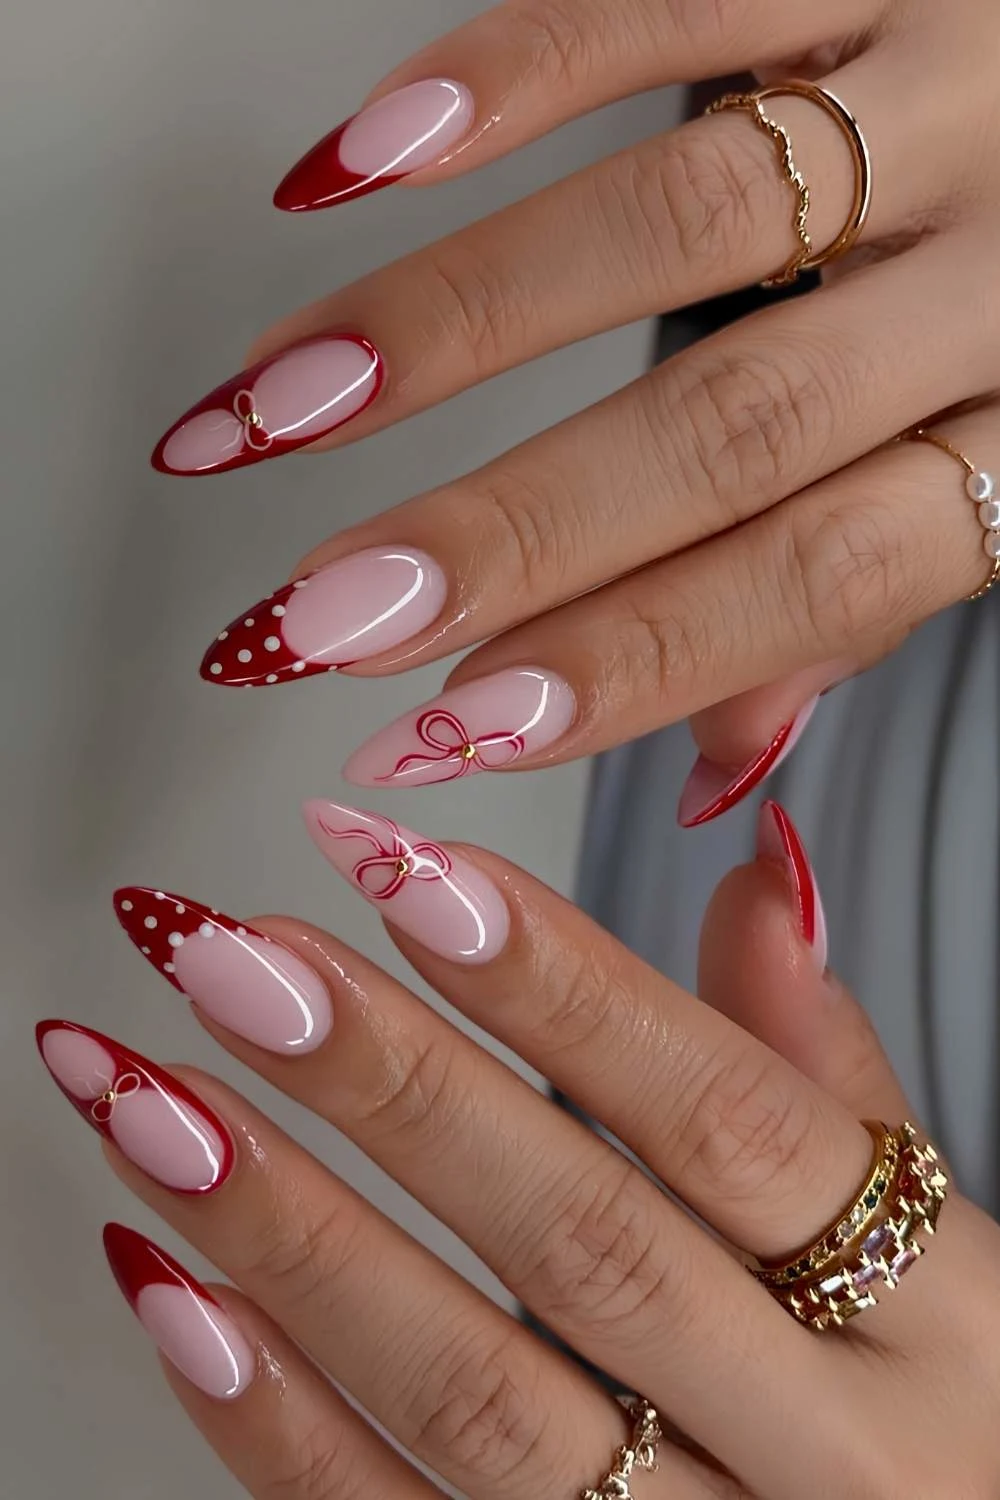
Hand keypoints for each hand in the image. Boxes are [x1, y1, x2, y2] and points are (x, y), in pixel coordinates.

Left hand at [41, 801, 999, 1494]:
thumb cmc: (946, 1424)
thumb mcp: (945, 1257)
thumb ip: (825, 1073)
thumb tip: (757, 881)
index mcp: (930, 1319)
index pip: (732, 1122)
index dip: (565, 990)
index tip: (409, 873)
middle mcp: (820, 1453)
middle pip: (585, 1244)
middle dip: (394, 1086)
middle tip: (242, 958)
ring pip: (469, 1395)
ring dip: (288, 1235)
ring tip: (155, 1100)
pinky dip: (274, 1423)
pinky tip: (176, 1290)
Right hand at [152, 0, 999, 823]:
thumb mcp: (996, 478)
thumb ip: (852, 604)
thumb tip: (711, 765)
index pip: (821, 575)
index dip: (625, 663)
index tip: (444, 729)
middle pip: (735, 428)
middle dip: (509, 534)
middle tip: (331, 611)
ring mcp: (955, 93)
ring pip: (683, 221)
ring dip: (452, 322)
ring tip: (288, 403)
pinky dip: (501, 81)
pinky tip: (358, 168)